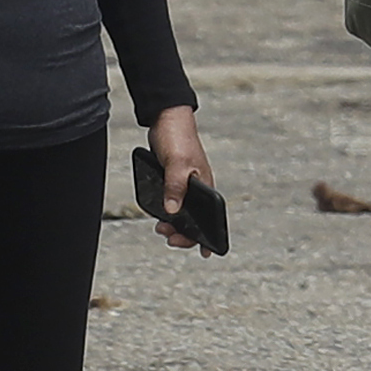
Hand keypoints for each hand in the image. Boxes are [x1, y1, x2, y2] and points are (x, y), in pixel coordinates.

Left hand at [146, 105, 218, 254]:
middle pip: (196, 220)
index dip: (208, 237)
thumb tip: (171, 212)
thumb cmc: (178, 137)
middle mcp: (199, 188)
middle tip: (166, 235)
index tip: (205, 252)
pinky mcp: (175, 181)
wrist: (167, 118)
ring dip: (174, 224)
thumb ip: (175, 188)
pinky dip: (168, 212)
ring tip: (160, 227)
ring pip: (184, 213)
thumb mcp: (177, 164)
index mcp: (206, 186)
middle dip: (184, 233)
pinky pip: (175, 203)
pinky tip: (159, 215)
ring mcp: (187, 185)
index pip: (212, 218)